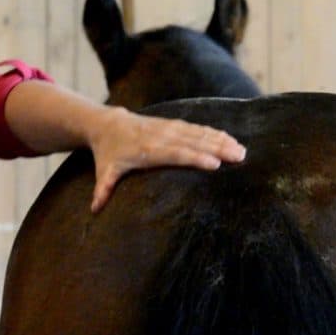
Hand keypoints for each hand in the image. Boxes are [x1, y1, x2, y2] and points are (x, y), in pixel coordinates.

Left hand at [87, 107, 245, 212]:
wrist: (108, 124)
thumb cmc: (108, 153)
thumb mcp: (105, 171)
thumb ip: (102, 189)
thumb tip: (94, 209)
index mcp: (147, 150)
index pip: (175, 153)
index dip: (195, 158)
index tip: (214, 164)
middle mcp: (162, 136)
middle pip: (193, 142)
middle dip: (217, 149)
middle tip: (239, 157)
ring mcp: (169, 128)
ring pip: (200, 133)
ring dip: (221, 140)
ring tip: (241, 150)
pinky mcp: (174, 124)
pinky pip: (198, 128)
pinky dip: (215, 132)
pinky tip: (231, 138)